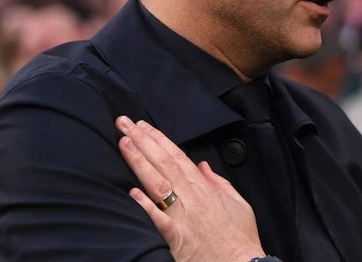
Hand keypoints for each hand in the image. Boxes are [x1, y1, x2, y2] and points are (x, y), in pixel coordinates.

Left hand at [115, 116, 265, 261]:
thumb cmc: (239, 236)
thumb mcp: (237, 202)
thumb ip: (218, 182)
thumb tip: (203, 166)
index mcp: (204, 187)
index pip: (176, 155)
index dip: (158, 139)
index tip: (142, 125)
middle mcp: (191, 196)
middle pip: (163, 163)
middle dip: (142, 141)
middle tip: (123, 123)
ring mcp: (181, 215)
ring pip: (156, 182)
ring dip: (138, 161)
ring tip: (123, 143)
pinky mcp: (174, 237)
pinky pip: (157, 218)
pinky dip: (145, 205)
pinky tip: (131, 191)